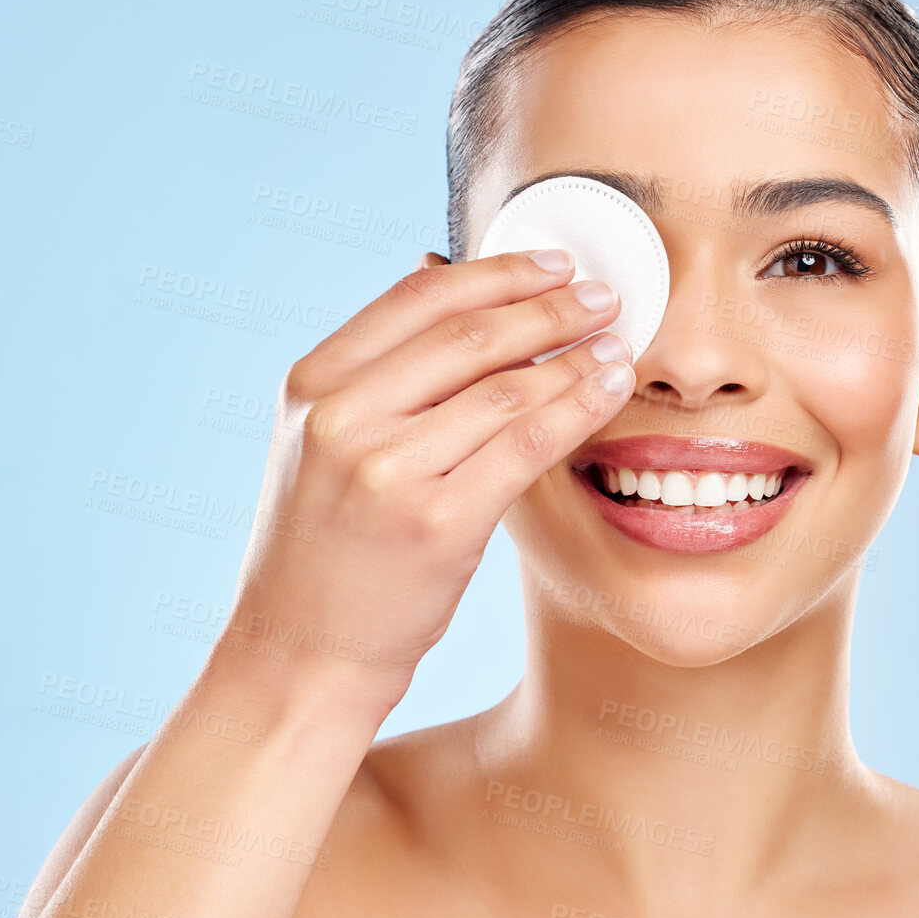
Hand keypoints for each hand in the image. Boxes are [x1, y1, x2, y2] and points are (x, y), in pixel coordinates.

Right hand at [219, 248, 634, 723]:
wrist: (300, 654)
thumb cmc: (327, 550)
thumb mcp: (322, 444)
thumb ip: (379, 373)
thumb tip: (450, 280)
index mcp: (311, 384)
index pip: (419, 298)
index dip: (499, 271)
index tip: (554, 263)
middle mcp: (343, 418)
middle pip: (471, 334)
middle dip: (551, 307)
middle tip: (605, 297)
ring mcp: (387, 471)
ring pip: (509, 389)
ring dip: (577, 358)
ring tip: (617, 345)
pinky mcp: (437, 523)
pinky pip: (528, 446)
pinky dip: (579, 410)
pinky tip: (608, 392)